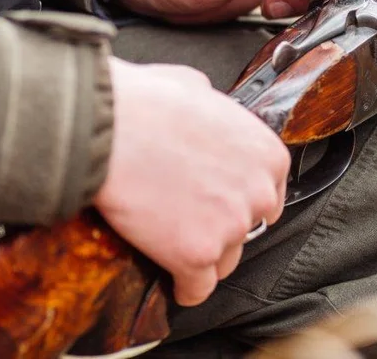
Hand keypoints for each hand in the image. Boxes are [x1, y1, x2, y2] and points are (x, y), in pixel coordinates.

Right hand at [95, 57, 289, 306]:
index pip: (268, 195)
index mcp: (267, 154)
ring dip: (201, 255)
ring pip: (224, 261)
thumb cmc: (144, 103)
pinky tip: (173, 282)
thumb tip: (204, 106)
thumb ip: (214, 107)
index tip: (219, 203)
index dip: (239, 200)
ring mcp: (230, 227)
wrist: (107, 128)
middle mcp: (258, 193)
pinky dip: (185, 289)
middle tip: (188, 217)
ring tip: (172, 242)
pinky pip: (198, 289)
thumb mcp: (195, 87)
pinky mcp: (197, 256)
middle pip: (247, 229)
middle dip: (220, 226)